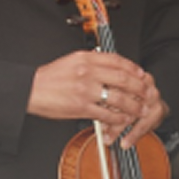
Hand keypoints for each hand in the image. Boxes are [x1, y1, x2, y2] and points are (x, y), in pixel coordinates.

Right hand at [29, 50, 168, 143]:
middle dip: (138, 87)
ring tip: (140, 109)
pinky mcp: (81, 107)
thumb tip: (109, 65)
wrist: (31, 90)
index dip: (133, 68)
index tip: (141, 74)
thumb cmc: (49, 78)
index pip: (117, 60)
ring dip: (132, 105)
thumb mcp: (71, 61)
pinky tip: (122, 119)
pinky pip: (106, 113)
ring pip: (117, 97)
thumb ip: (90, 62)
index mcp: (86, 59)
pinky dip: (117, 117)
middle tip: (147, 92)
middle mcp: (88, 72)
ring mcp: (85, 90)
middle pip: (122, 78)